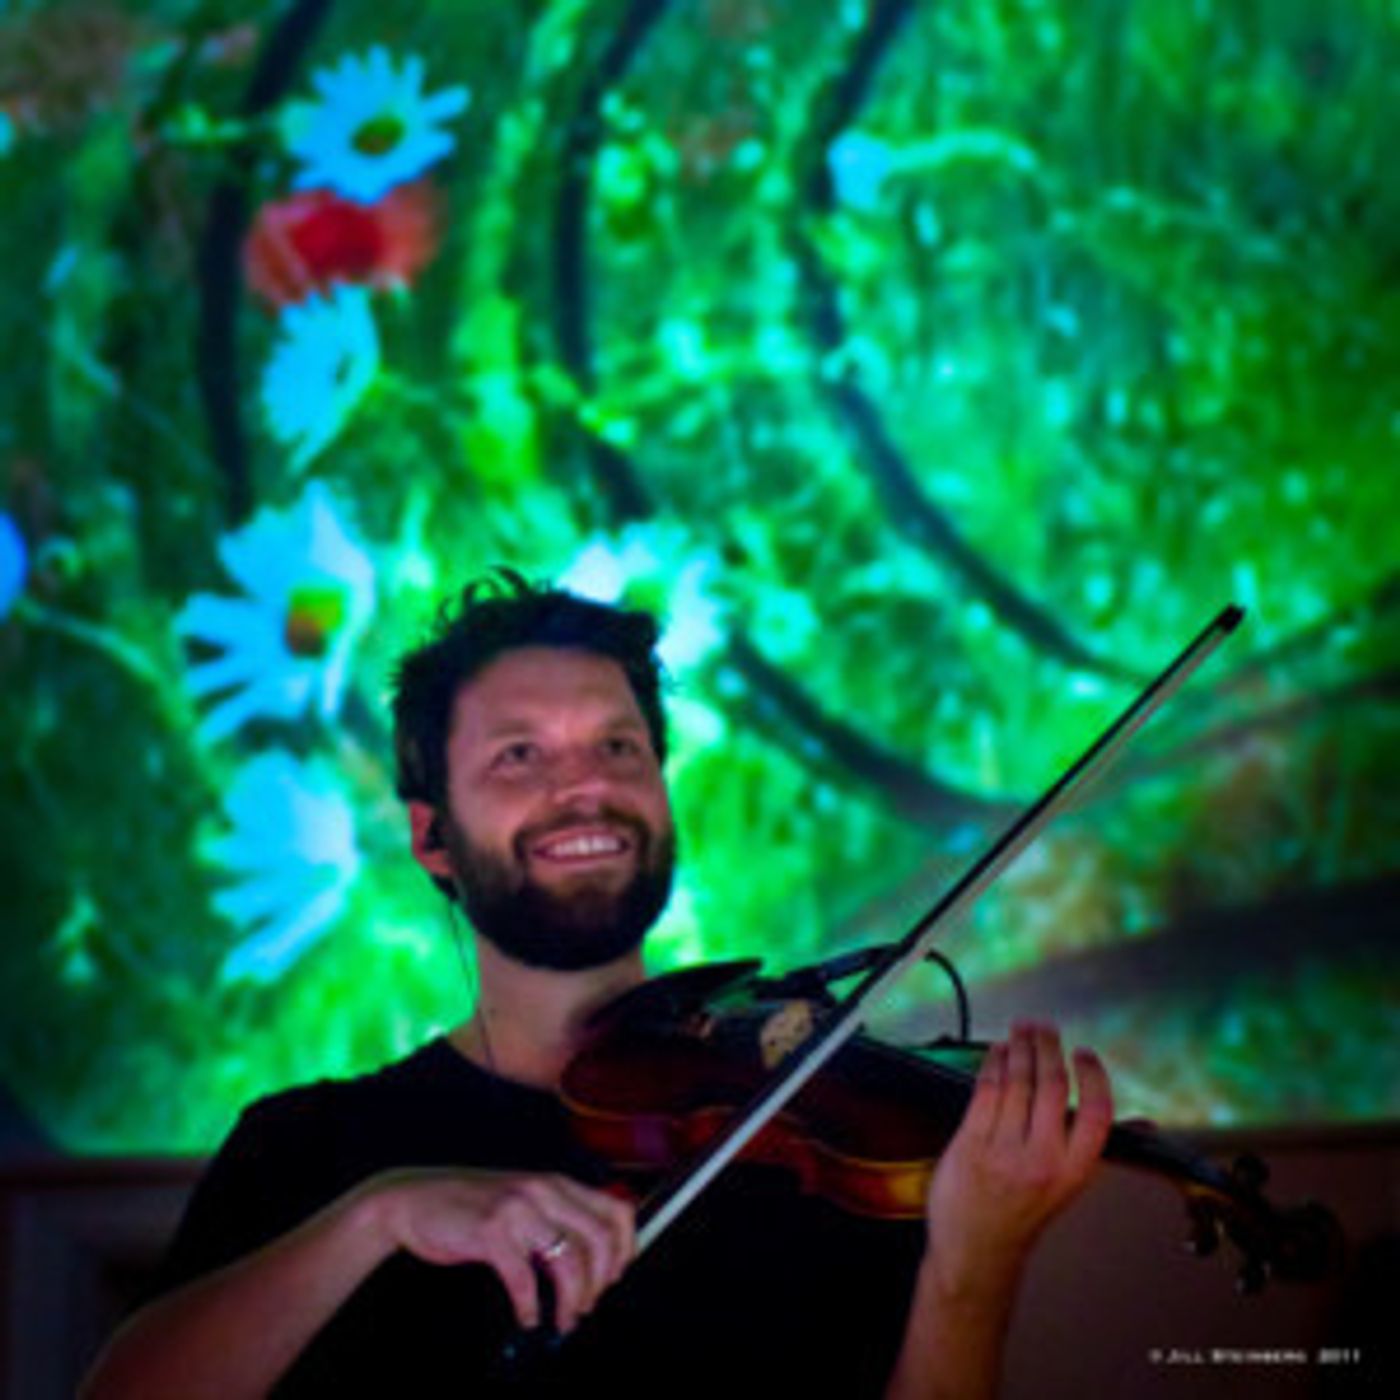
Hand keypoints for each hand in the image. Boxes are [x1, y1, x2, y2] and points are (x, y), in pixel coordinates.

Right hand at [364, 1169, 634, 1332]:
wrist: (414, 1199)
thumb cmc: (470, 1206)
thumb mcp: (523, 1201)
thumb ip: (556, 1219)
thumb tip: (595, 1261)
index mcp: (556, 1184)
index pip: (617, 1211)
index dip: (626, 1250)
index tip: (616, 1277)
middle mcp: (543, 1190)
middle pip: (599, 1240)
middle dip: (600, 1283)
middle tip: (587, 1305)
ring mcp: (517, 1209)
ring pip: (568, 1259)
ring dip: (572, 1300)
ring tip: (564, 1319)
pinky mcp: (490, 1231)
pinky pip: (524, 1278)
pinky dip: (531, 1306)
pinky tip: (528, 1317)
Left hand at [923, 1022, 1112, 1300]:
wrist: (978, 1250)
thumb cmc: (1023, 1213)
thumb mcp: (1069, 1184)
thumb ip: (1093, 1146)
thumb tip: (1147, 1124)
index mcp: (1074, 1171)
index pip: (1096, 1113)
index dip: (1093, 1077)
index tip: (1085, 1054)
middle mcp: (1042, 1160)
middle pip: (1051, 1086)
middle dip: (1047, 1048)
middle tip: (1045, 1028)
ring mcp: (1004, 1151)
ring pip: (1017, 1083)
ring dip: (1019, 1048)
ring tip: (1021, 1031)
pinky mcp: (971, 1143)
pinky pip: (986, 1091)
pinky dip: (993, 1064)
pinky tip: (997, 1053)